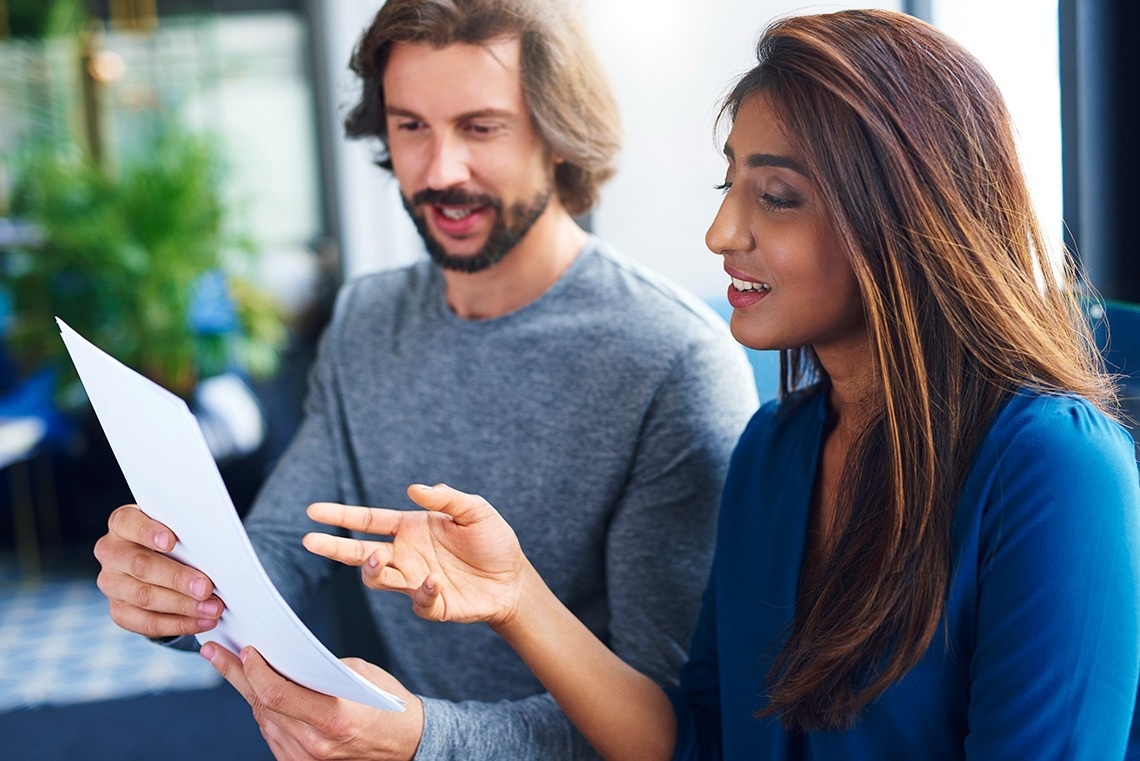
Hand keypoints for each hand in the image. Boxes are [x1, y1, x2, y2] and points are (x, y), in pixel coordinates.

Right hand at [93, 504, 222, 637]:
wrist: (159, 561)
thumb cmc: (175, 538)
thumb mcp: (177, 528)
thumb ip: (186, 532)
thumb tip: (215, 546)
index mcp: (122, 524)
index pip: (128, 523)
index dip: (148, 532)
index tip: (171, 541)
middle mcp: (111, 553)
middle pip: (140, 565)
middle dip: (176, 578)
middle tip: (206, 587)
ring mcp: (112, 583)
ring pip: (144, 597)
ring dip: (182, 605)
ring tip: (212, 608)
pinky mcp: (119, 610)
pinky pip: (147, 623)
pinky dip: (178, 624)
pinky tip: (201, 622)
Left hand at [200, 643, 423, 760]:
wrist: (405, 744)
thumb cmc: (386, 705)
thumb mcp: (358, 675)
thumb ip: (318, 671)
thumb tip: (283, 659)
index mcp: (332, 718)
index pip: (276, 694)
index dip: (253, 670)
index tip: (243, 648)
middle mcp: (314, 745)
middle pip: (261, 705)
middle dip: (236, 675)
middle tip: (213, 651)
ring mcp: (304, 760)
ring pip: (263, 719)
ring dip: (249, 692)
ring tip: (233, 666)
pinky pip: (272, 734)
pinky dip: (265, 711)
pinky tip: (259, 693)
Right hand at [302, 483, 527, 625]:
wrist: (514, 579)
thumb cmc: (492, 541)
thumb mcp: (475, 510)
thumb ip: (446, 498)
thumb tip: (414, 488)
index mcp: (410, 529)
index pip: (368, 521)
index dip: (341, 517)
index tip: (313, 511)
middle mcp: (406, 555)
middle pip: (360, 553)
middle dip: (334, 547)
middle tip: (310, 540)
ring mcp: (415, 581)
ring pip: (379, 579)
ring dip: (374, 569)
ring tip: (380, 556)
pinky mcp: (432, 604)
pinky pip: (417, 601)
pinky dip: (421, 591)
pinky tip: (432, 580)